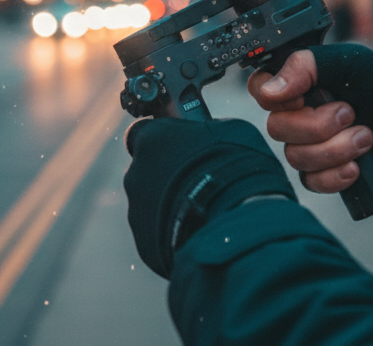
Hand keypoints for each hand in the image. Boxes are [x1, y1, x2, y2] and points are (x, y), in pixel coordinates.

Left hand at [123, 117, 295, 278]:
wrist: (237, 225)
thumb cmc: (237, 169)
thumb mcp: (232, 132)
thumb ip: (208, 130)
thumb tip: (211, 133)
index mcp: (152, 139)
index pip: (145, 133)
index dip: (165, 141)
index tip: (181, 148)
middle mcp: (135, 174)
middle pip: (148, 171)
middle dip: (169, 176)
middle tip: (199, 182)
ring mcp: (137, 211)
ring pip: (152, 205)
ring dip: (172, 206)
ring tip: (205, 212)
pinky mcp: (145, 243)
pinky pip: (159, 234)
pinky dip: (175, 233)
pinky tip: (201, 232)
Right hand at [248, 44, 372, 195]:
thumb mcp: (357, 63)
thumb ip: (311, 65)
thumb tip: (270, 90)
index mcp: (304, 81)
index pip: (260, 87)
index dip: (274, 96)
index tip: (304, 97)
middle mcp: (302, 112)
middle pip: (276, 127)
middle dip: (318, 126)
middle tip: (352, 114)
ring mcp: (312, 145)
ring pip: (294, 157)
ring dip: (335, 150)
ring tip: (368, 138)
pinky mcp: (325, 173)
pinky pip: (309, 182)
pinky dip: (335, 176)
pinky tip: (358, 167)